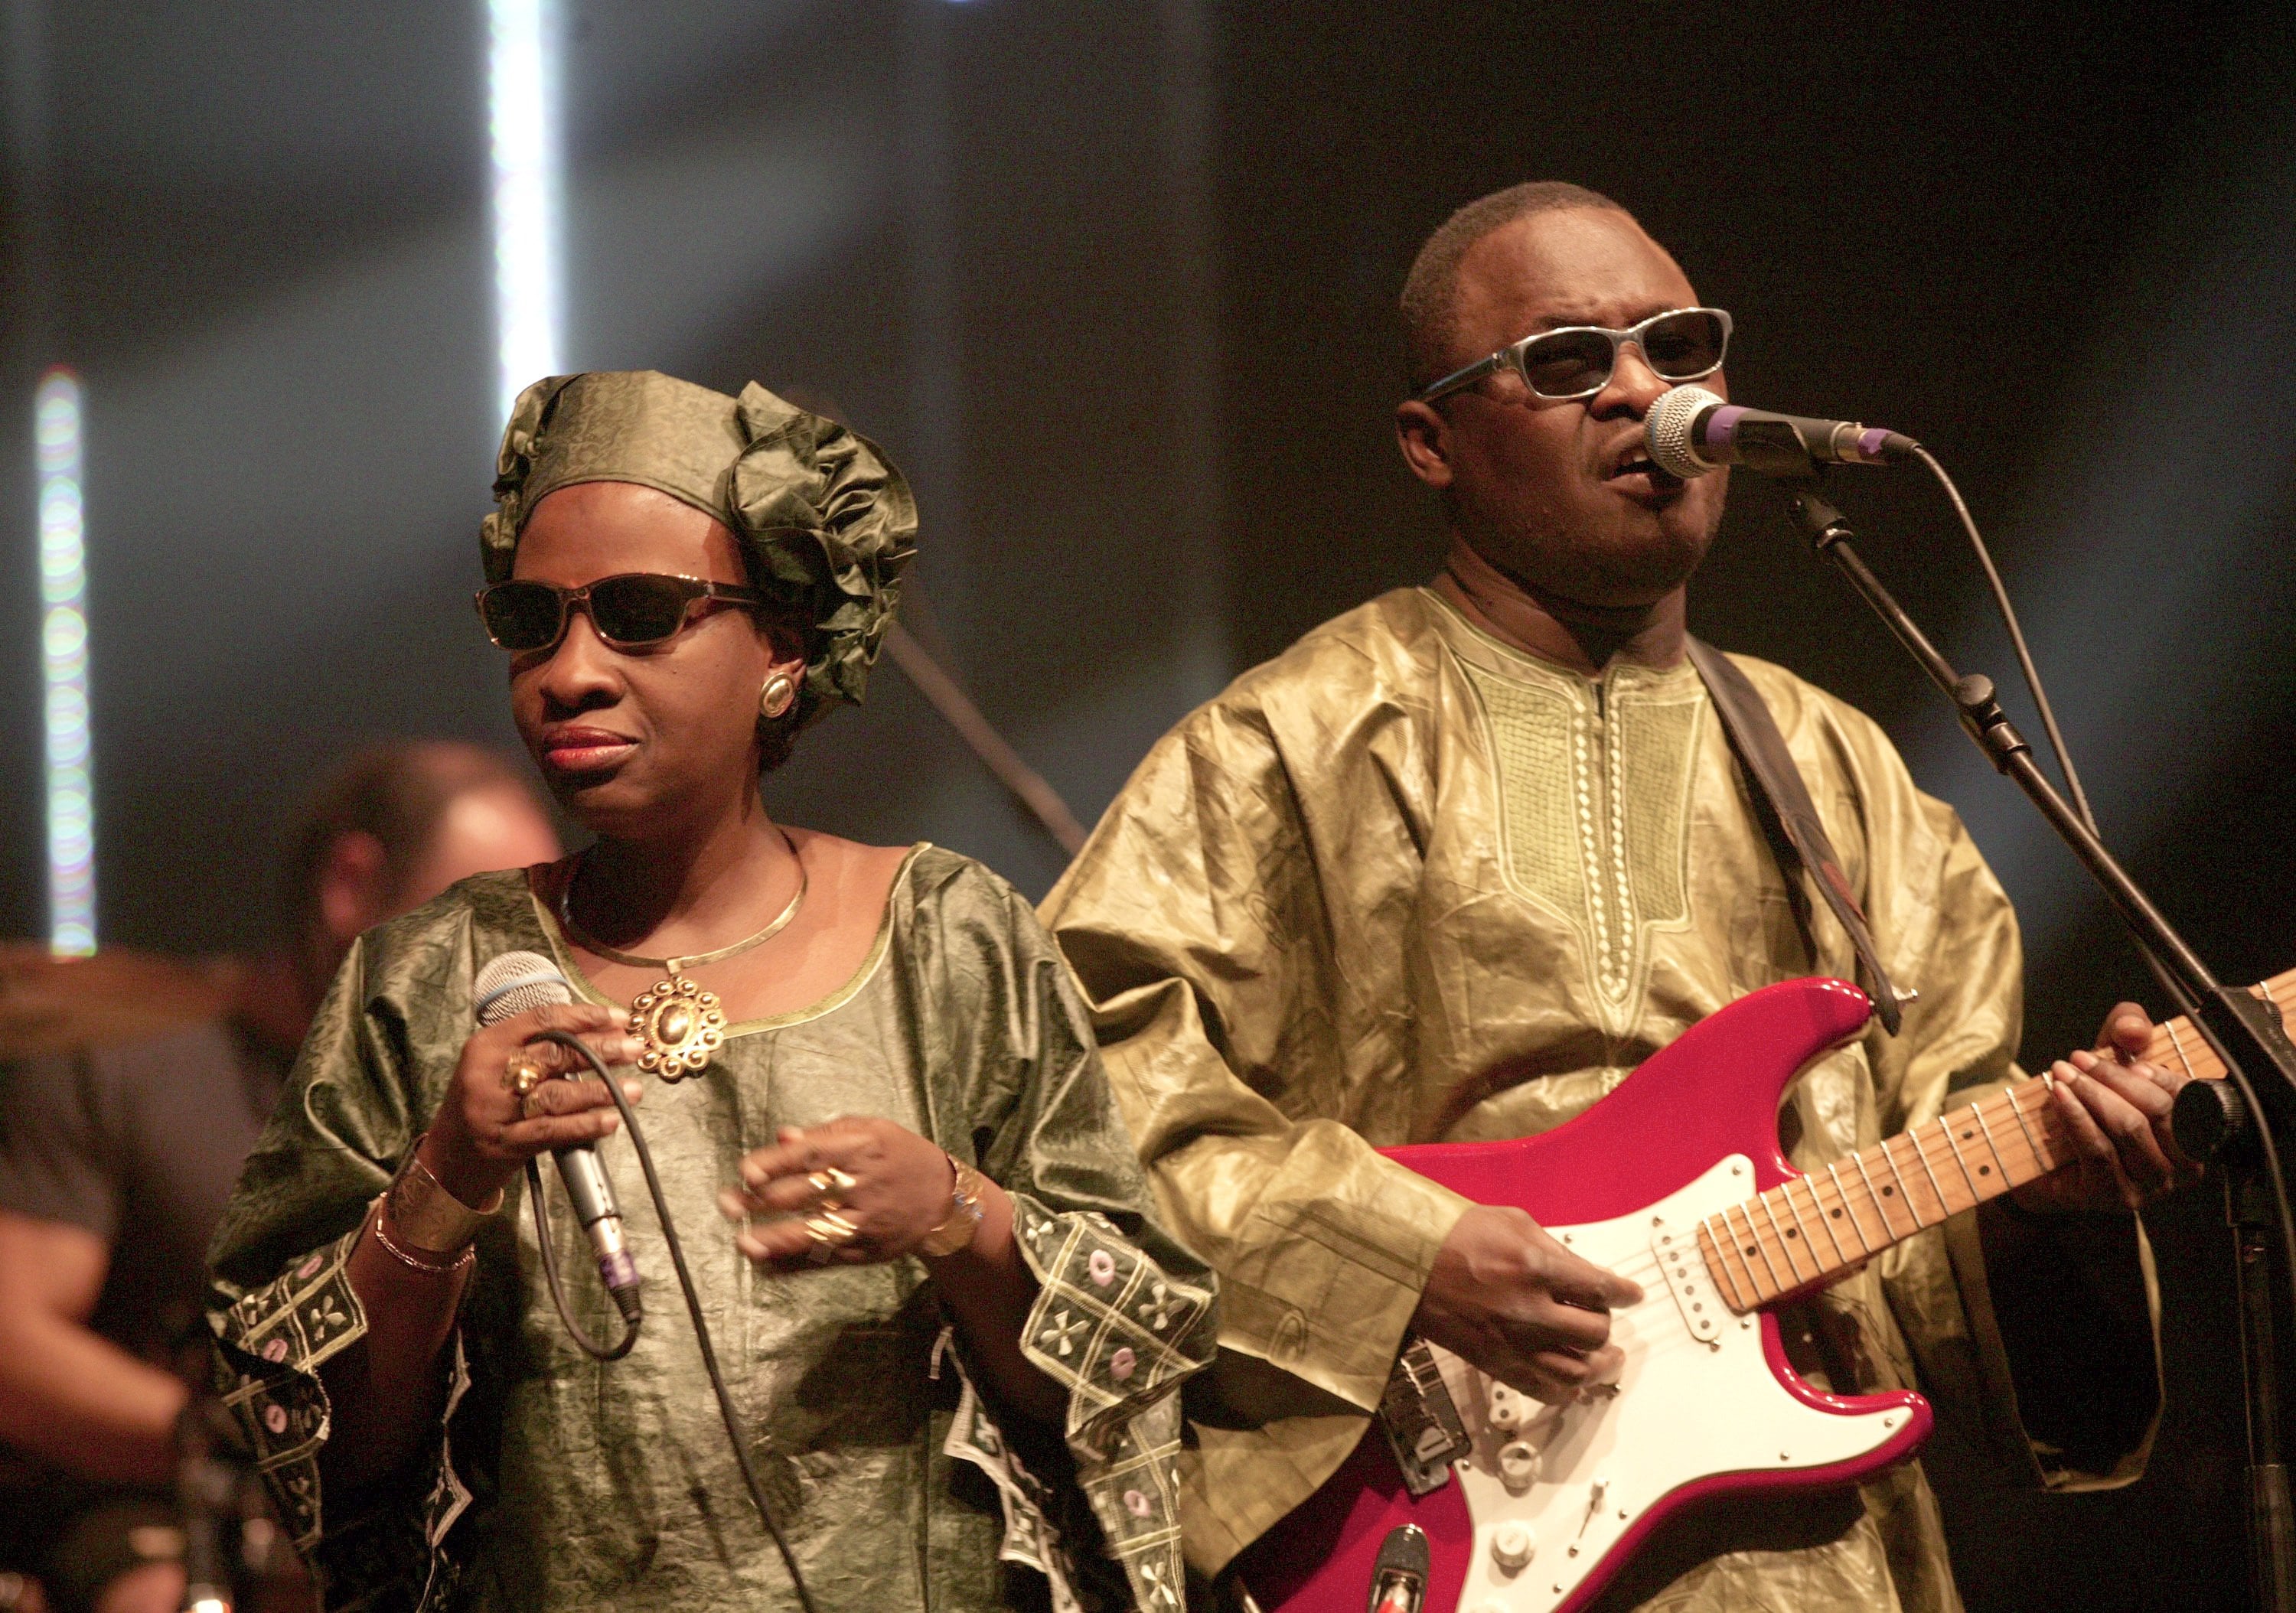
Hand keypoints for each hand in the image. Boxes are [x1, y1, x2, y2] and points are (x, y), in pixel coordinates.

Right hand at [419, 1003, 646, 1207]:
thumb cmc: (483, 1101)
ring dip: (600, 1090)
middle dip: (601, 1049)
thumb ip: (538, 1046)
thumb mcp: (496, 1064)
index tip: (618, 1018)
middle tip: (635, 1049)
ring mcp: (495, 1110)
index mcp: (487, 1044)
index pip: (542, 1019)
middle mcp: (488, 1073)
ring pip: (557, 1094)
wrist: (446, 1157)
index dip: (584, 1016)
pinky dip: (586, 1125)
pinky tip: (611, 1120)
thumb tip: (601, 1031)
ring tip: (633, 1089)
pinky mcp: (505, 1143)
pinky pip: (553, 1130)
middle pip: (554, 1053)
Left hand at [721, 1117, 971, 1272]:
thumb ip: (827, 1133)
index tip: (746, 1172)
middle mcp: (863, 1184)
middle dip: (761, 1202)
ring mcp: (866, 1221)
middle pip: (805, 1194)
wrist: (945, 1199)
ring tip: (743, 1244)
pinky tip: (766, 1266)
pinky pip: (825, 1259)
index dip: (776, 1164)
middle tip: (727, 1204)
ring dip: (775, 1240)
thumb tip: (782, 1137)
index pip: (811, 1154)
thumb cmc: (898, 1156)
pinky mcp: (868, 1250)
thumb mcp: (871, 1131)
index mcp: (862, 1147)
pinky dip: (794, 1265)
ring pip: (814, 1233)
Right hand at [1412, 1205, 1643, 1403]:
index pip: (1599, 1289)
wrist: (1407, 1262)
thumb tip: (1584, 1274)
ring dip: (1598, 1367)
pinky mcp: (1495, 1364)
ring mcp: (1511, 1343)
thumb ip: (1555, 1249)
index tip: (1632, 1296)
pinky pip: (1542, 1391)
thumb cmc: (1456, 1235)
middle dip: (1605, 1325)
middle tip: (1603, 1318)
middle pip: (1594, 1334)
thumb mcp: (1513, 1222)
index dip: (1623, 1294)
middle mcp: (1528, 1311)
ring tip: (1606, 1359)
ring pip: (1575, 1372)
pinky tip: (1574, 1381)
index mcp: (1535, 1268)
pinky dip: (1566, 1391)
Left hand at [2011, 1000, 2199, 1214]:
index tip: (2123, 1048)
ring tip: (2063, 1072)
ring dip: (2092, 1094)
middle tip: (2077, 1058)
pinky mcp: (2117, 1198)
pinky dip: (2077, 1117)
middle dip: (2115, 1078)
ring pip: (2129, 1130)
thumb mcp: (2113, 1065)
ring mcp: (2154, 1188)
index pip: (2192, 1100)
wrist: (2047, 1162)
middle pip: (2160, 1113)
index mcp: (2197, 1136)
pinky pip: (2099, 1151)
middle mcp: (2185, 1168)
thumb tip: (2131, 1028)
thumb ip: (2128, 1035)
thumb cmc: (2090, 1109)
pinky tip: (2059, 1095)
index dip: (2160, 1072)